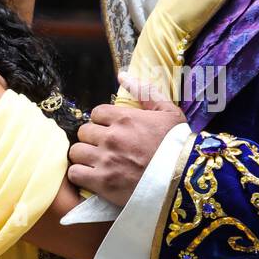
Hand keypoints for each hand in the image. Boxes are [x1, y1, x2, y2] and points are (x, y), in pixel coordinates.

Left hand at [67, 73, 187, 205]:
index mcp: (125, 118)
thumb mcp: (168, 112)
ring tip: (96, 162)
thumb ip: (145, 92)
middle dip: (92, 138)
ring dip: (84, 156)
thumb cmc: (178, 146)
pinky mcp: (102, 183)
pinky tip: (91, 176)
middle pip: (84, 132)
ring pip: (76, 152)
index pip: (96, 113)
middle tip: (104, 147)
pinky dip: (80, 175)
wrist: (183, 179)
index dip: (102, 122)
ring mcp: (105, 160)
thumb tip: (122, 75)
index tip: (110, 130)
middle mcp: (111, 137)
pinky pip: (75, 173)